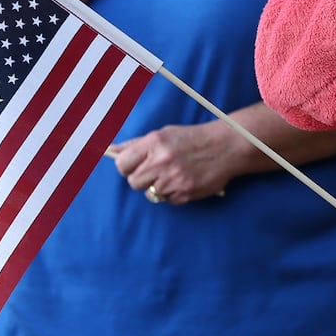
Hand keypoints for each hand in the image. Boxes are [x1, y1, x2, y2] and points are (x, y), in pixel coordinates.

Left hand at [109, 121, 234, 204]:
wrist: (225, 146)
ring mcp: (173, 179)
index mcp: (154, 143)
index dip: (126, 167)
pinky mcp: (185, 193)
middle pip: (134, 182)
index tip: (133, 166)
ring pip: (150, 194)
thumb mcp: (163, 134)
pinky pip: (168, 201)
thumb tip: (110, 150)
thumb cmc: (192, 139)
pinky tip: (184, 181)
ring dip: (159, 187)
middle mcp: (162, 161)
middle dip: (142, 179)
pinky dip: (174, 194)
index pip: (122, 164)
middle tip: (156, 171)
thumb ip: (136, 144)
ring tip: (173, 174)